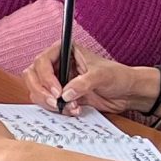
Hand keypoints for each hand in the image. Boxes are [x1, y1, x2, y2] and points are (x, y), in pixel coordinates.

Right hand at [23, 40, 154, 115]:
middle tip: (56, 102)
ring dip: (49, 102)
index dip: (46, 77)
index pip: (42, 61)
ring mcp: (57, 80)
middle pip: (33, 76)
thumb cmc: (118, 76)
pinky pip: (47, 102)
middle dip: (42, 91)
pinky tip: (73, 110)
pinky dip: (56, 109)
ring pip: (37, 91)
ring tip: (70, 107)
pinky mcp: (60, 95)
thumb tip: (65, 94)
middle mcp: (57, 64)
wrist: (127, 93)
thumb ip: (83, 83)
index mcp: (64, 51)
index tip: (57, 91)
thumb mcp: (102, 76)